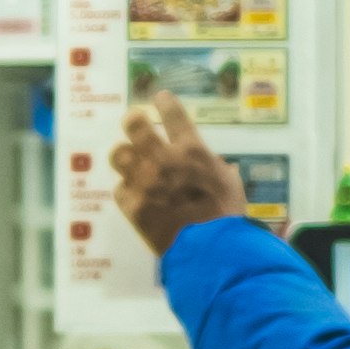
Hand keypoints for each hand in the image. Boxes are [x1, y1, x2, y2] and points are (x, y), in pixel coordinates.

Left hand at [112, 93, 250, 258]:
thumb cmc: (226, 216)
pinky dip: (126, 191)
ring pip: (118, 155)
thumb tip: (212, 166)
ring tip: (128, 159)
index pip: (174, 114)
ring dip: (124, 155)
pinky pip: (119, 190)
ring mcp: (144, 182)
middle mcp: (164, 160)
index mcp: (192, 151)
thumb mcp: (230, 183)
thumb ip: (214, 168)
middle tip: (132, 120)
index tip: (160, 98)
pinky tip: (134, 195)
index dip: (165, 102)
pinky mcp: (133, 205)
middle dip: (132, 119)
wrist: (210, 250)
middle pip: (135, 125)